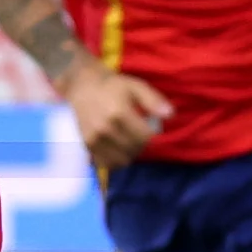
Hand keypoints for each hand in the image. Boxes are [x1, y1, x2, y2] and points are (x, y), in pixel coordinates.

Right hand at [58, 58, 176, 170]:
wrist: (81, 88)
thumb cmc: (112, 86)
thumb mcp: (135, 86)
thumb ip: (153, 100)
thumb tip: (170, 115)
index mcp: (118, 113)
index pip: (146, 137)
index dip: (151, 133)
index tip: (147, 125)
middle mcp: (105, 129)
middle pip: (135, 149)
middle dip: (141, 143)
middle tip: (137, 132)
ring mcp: (93, 140)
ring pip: (122, 160)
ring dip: (129, 153)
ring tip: (127, 140)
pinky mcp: (86, 147)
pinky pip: (106, 164)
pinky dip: (115, 160)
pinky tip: (116, 148)